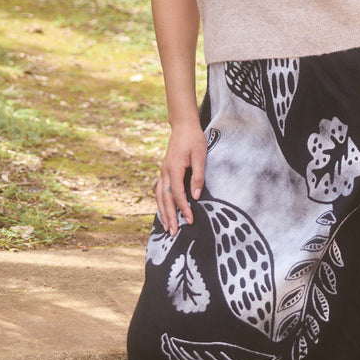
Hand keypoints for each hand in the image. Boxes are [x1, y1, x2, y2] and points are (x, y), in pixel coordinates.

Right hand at [156, 120, 207, 234]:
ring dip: (162, 213)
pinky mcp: (164, 171)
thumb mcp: (200, 155)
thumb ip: (198, 176)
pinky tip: (163, 212)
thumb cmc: (194, 139)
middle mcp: (165, 172)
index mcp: (174, 168)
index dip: (183, 208)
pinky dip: (160, 203)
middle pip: (164, 199)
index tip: (190, 220)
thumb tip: (196, 196)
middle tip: (173, 233)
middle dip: (169, 217)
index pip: (177, 194)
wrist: (183, 126)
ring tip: (166, 228)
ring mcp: (163, 172)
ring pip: (159, 196)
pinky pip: (159, 191)